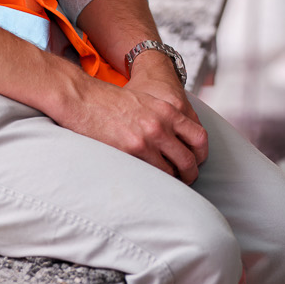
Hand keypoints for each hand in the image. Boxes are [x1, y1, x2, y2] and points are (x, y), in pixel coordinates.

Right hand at [62, 72, 207, 182]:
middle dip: (189, 175)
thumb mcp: (147, 102)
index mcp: (168, 111)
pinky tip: (148, 183)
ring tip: (165, 186)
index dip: (200, 155)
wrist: (83, 98)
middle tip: (184, 181)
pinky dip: (152, 182)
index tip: (195, 163)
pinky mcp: (130, 151)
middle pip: (188, 160)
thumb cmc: (110, 102)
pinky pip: (150, 174)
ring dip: (169, 181)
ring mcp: (147, 139)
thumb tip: (175, 142)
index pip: (199, 137)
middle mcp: (161, 125)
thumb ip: (164, 119)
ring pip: (170, 172)